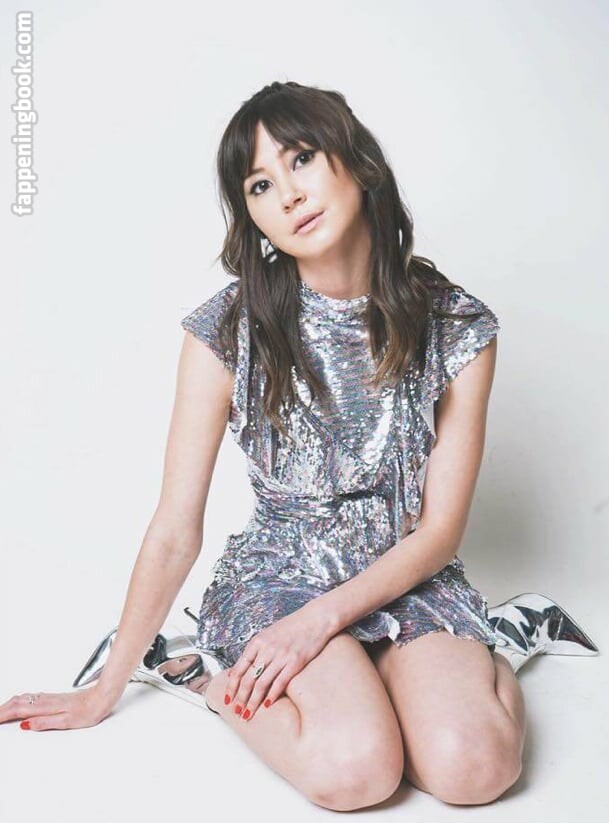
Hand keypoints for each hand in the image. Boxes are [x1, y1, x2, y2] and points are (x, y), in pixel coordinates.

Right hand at [0, 685, 117, 731]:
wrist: (102, 697)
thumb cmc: (88, 711)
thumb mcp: (66, 722)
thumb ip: (44, 722)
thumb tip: (24, 724)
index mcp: (46, 706)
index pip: (17, 709)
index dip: (2, 714)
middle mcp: (45, 700)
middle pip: (17, 702)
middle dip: (2, 709)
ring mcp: (49, 698)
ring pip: (23, 698)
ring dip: (9, 705)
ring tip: (1, 712)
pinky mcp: (54, 698)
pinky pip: (30, 697)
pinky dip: (19, 701)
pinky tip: (19, 704)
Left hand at [225, 602, 334, 721]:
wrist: (315, 618)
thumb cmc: (292, 627)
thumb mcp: (268, 634)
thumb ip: (255, 651)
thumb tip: (239, 670)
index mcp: (257, 642)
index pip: (239, 668)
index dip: (231, 686)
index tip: (227, 699)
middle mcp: (267, 649)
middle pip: (248, 679)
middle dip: (240, 698)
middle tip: (236, 712)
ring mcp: (281, 656)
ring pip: (261, 684)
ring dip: (253, 702)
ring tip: (248, 714)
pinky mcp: (295, 662)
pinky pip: (279, 683)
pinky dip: (271, 696)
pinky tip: (266, 706)